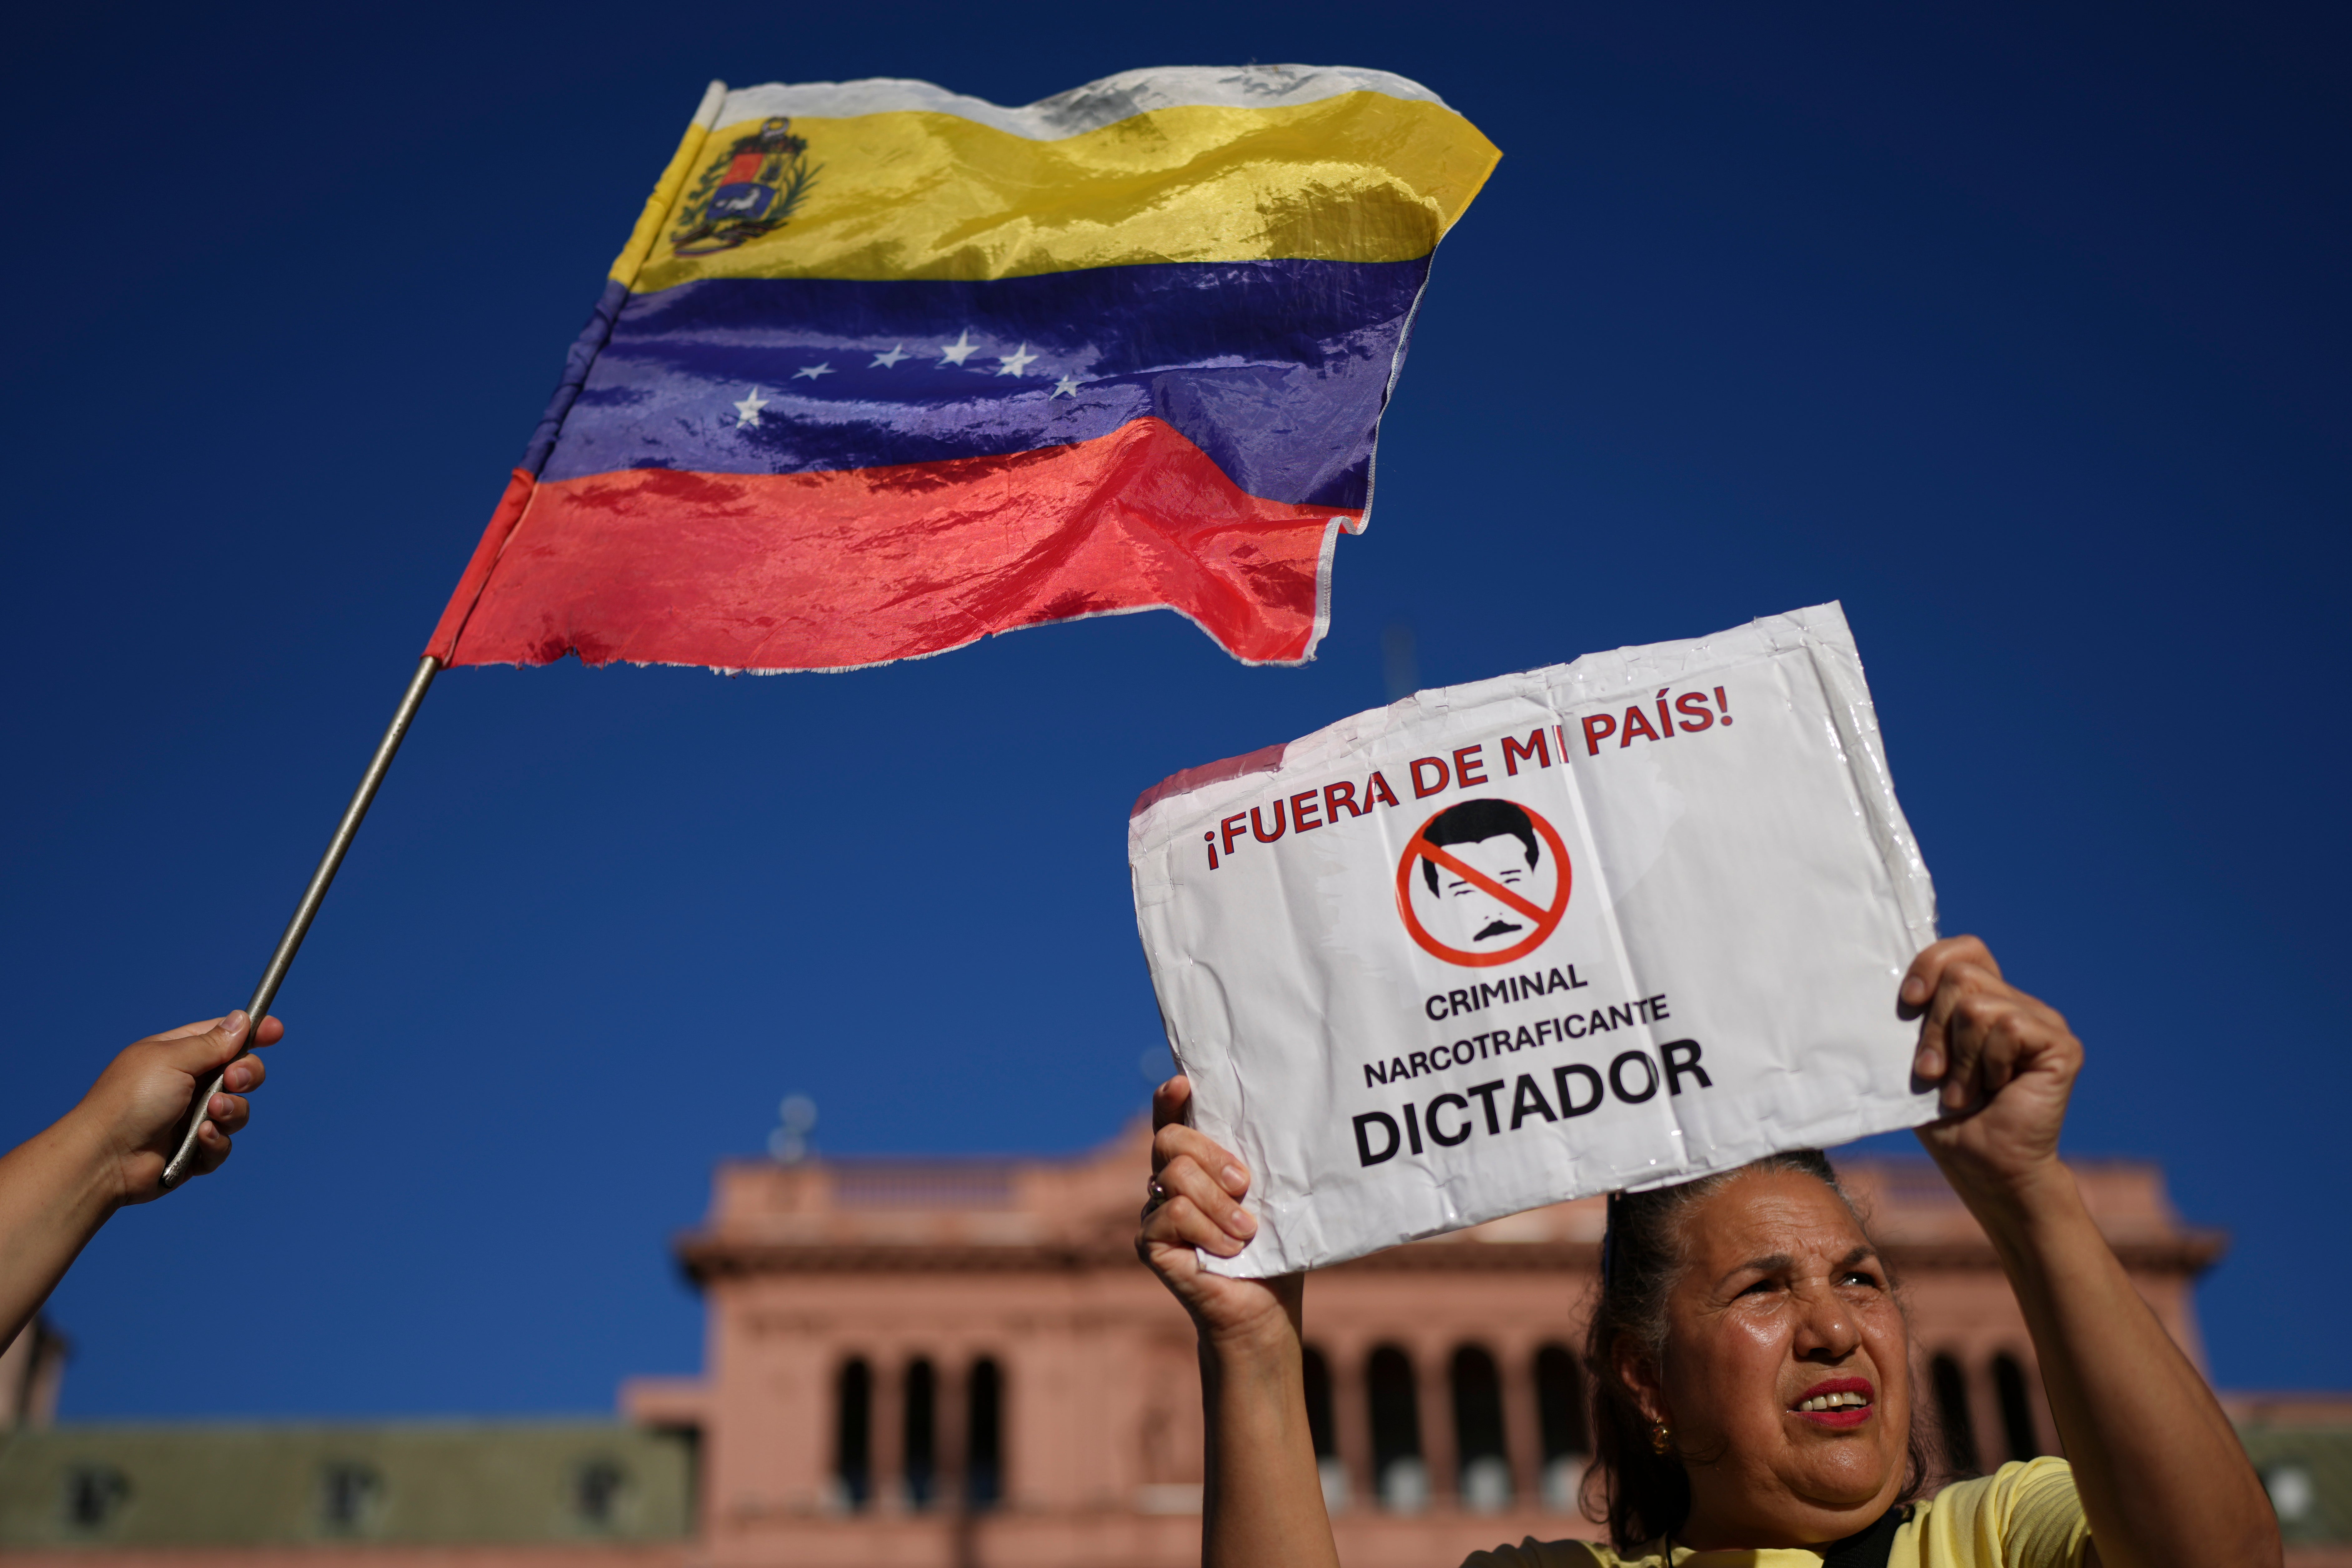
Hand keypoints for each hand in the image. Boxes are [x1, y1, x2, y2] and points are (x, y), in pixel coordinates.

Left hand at [74, 1011, 281, 1205]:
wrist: (105, 1158)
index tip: (276, 1031)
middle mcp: (187, 1085)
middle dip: (245, 1075)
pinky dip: (216, 1142)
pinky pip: (225, 1143)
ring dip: (231, 1111)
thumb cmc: (130, 1101)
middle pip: (241, 1072)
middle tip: (232, 1081)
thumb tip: (241, 1019)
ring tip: (208, 1117)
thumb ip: (213, 1043)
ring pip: (238, 1109)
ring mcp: (191, 1118)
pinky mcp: (194, 1150)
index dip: (252, 1033)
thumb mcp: (173, 1059)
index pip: (224, 1037)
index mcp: (178, 1055)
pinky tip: (199, 1140)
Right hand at [1136, 1076, 1301, 1348]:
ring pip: (1175, 1174)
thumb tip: (1266, 1118)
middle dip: (1211, 1156)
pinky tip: (1228, 1251)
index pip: (1171, 1119)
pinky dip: (1208, 1230)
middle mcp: (1167, 1182)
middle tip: (1245, 1185)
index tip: (1184, 1084)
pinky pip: (1174, 1212)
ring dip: (1219, 1203)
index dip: (1171, 1098)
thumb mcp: (1268, 1195)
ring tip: (1245, 1231)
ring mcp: (1154, 1211)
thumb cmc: (1272, 1247)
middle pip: (1169, 1140)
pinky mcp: (1149, 1242)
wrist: (1264, 1307)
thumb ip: (1251, 1162)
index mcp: (1196, 1163)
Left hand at [1902, 937, 2079, 1199]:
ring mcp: (2044, 1022)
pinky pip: (2009, 1027)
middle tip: (1935, 1075)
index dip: (1931, 964)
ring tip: (1965, 1091)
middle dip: (1935, 1030)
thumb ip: (1917, 1018)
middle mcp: (2018, 1004)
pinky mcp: (2061, 1045)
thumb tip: (1890, 982)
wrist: (1984, 1169)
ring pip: (1978, 1005)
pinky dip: (1989, 1064)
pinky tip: (1997, 1089)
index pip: (1964, 950)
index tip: (1909, 1002)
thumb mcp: (1918, 1058)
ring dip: (1960, 1058)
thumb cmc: (1947, 1118)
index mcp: (1985, 1001)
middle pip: (1961, 976)